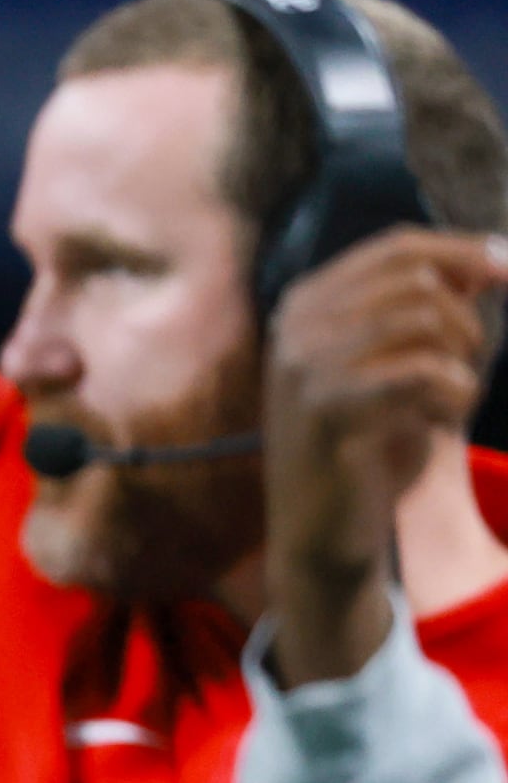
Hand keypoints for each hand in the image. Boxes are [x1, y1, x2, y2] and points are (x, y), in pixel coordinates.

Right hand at [264, 230, 507, 683]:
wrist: (320, 535)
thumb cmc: (363, 448)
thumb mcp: (382, 366)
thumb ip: (416, 310)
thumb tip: (485, 257)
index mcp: (304, 307)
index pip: (397, 247)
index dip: (462, 251)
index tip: (505, 272)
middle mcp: (296, 329)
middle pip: (418, 280)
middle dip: (465, 319)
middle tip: (468, 366)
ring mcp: (305, 368)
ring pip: (427, 320)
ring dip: (463, 360)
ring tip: (451, 401)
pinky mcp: (329, 412)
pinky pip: (426, 372)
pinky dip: (454, 395)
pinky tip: (438, 423)